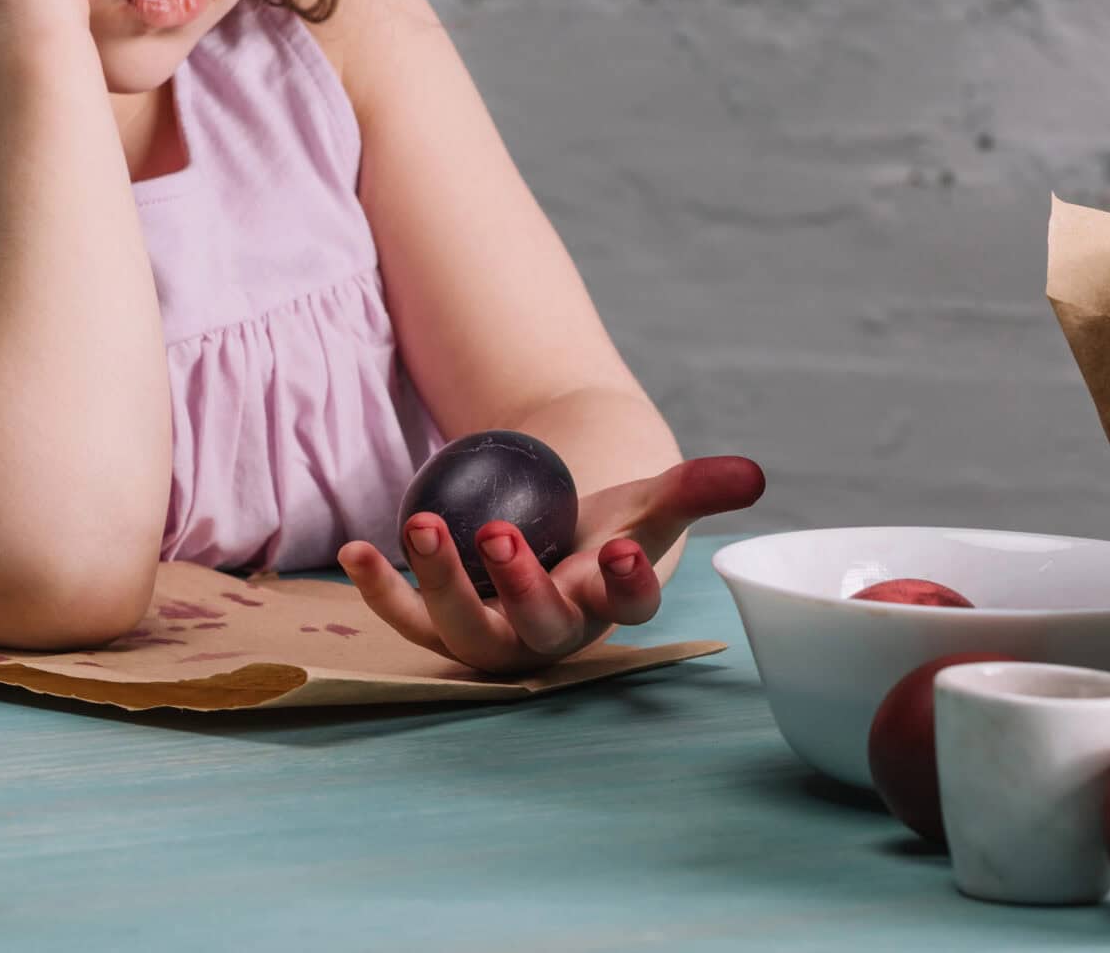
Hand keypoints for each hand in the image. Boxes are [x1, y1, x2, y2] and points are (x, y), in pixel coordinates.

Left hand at [337, 454, 764, 674]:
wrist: (553, 535)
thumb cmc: (604, 521)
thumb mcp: (647, 499)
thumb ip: (697, 487)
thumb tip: (755, 474)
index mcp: (610, 607)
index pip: (628, 608)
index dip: (624, 586)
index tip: (618, 552)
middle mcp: (552, 633)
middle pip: (540, 627)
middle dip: (519, 585)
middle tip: (499, 535)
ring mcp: (494, 635)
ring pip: (466, 628)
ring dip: (439, 581)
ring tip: (423, 525)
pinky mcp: (442, 625)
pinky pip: (407, 617)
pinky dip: (378, 587)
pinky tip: (353, 548)